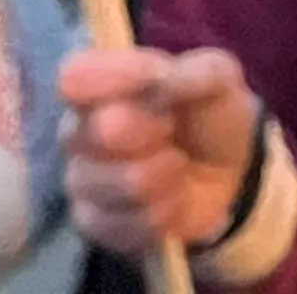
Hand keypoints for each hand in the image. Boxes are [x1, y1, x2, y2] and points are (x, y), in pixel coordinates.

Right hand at [61, 44, 262, 255]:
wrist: (222, 173)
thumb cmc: (205, 114)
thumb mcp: (218, 78)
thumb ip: (199, 71)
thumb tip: (166, 80)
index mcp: (96, 86)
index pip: (75, 77)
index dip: (115, 79)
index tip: (155, 78)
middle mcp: (78, 132)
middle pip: (102, 132)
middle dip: (155, 130)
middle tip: (171, 127)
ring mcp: (81, 183)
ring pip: (127, 183)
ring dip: (168, 173)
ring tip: (176, 164)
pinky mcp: (94, 226)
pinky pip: (133, 224)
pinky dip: (167, 210)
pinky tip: (172, 197)